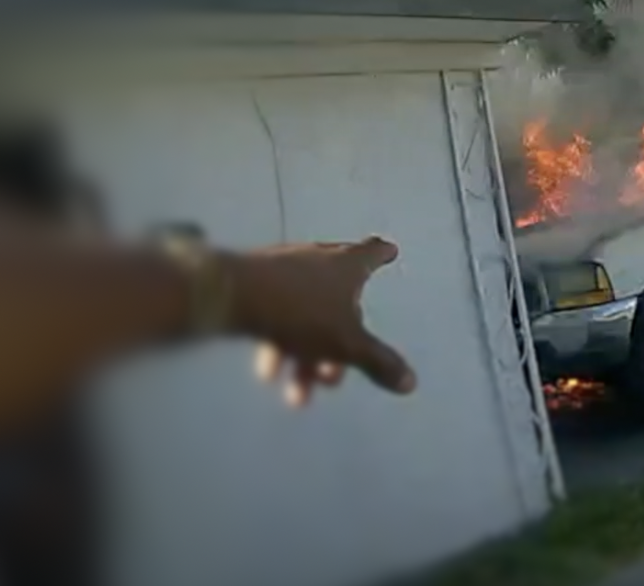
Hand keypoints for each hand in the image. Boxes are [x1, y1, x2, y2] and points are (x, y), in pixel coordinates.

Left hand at [221, 237, 415, 407]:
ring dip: (307, 355)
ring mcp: (286, 267)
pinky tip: (269, 372)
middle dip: (340, 344)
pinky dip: (281, 341)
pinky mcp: (257, 280)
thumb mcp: (345, 345)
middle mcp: (320, 259)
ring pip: (308, 314)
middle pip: (342, 299)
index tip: (391, 251)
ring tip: (297, 392)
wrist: (231, 293)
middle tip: (333, 380)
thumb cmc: (300, 312)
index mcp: (348, 265)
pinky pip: (280, 313)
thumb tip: (412, 383)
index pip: (373, 252)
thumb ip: (377, 363)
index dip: (383, 253)